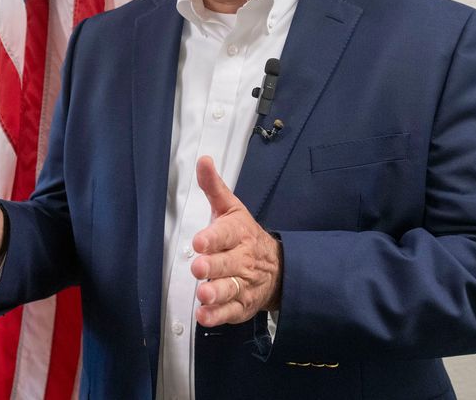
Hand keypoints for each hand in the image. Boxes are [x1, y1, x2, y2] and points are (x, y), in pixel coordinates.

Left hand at [191, 156, 281, 326]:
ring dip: (216, 293)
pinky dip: (217, 316)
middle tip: (199, 267)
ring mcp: (244, 283)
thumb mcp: (231, 208)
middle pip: (228, 264)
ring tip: (203, 294)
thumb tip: (203, 160)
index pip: (226, 234)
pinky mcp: (242, 305)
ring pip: (230, 289)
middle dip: (214, 266)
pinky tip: (204, 316)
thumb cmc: (244, 235)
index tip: (199, 241)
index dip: (213, 238)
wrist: (277, 267)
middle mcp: (242, 259)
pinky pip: (230, 312)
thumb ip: (214, 187)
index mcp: (238, 233)